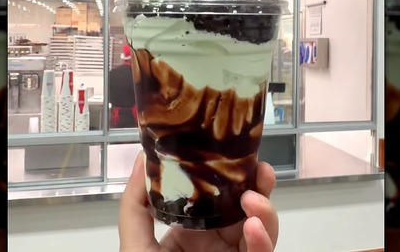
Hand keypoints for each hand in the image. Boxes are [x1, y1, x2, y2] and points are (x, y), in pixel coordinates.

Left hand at [119, 152, 278, 251]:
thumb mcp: (135, 247)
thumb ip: (135, 205)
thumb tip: (141, 158)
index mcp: (192, 233)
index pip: (218, 198)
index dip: (232, 176)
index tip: (238, 156)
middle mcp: (218, 245)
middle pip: (247, 210)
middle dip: (258, 188)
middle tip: (260, 171)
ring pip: (263, 232)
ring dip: (265, 213)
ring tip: (254, 201)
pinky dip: (264, 243)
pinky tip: (253, 229)